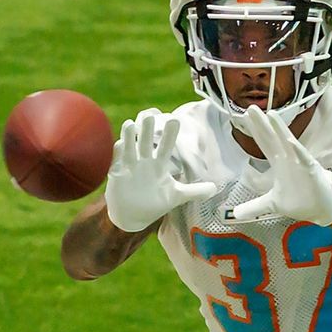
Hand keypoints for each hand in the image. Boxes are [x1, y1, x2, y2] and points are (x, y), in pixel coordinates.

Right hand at [105, 109, 217, 231]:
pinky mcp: (116, 176)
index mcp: (158, 164)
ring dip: (129, 137)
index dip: (170, 134)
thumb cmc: (154, 203)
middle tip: (151, 115)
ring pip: (129, 148)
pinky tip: (118, 144)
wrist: (133, 216)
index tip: (175, 119)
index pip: (166, 146)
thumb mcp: (176, 197)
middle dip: (148, 130)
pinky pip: (115, 162)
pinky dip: (117, 154)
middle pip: (146, 142)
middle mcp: (144, 162)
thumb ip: (195, 191)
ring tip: (130, 123)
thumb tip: (216, 189)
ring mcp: (129, 167)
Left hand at [231, 105, 331, 225]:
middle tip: (251, 107)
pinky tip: (290, 141)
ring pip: (288, 142)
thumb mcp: (272, 205)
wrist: (322, 209)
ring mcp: (300, 162)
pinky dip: (298, 151)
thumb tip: (235, 214)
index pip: (264, 143)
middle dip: (262, 123)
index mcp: (279, 163)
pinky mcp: (311, 171)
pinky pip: (304, 158)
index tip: (244, 116)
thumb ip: (254, 206)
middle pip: (272, 138)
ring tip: (271, 114)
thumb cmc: (300, 201)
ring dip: (280, 129)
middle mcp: (288, 158)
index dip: (255, 130)